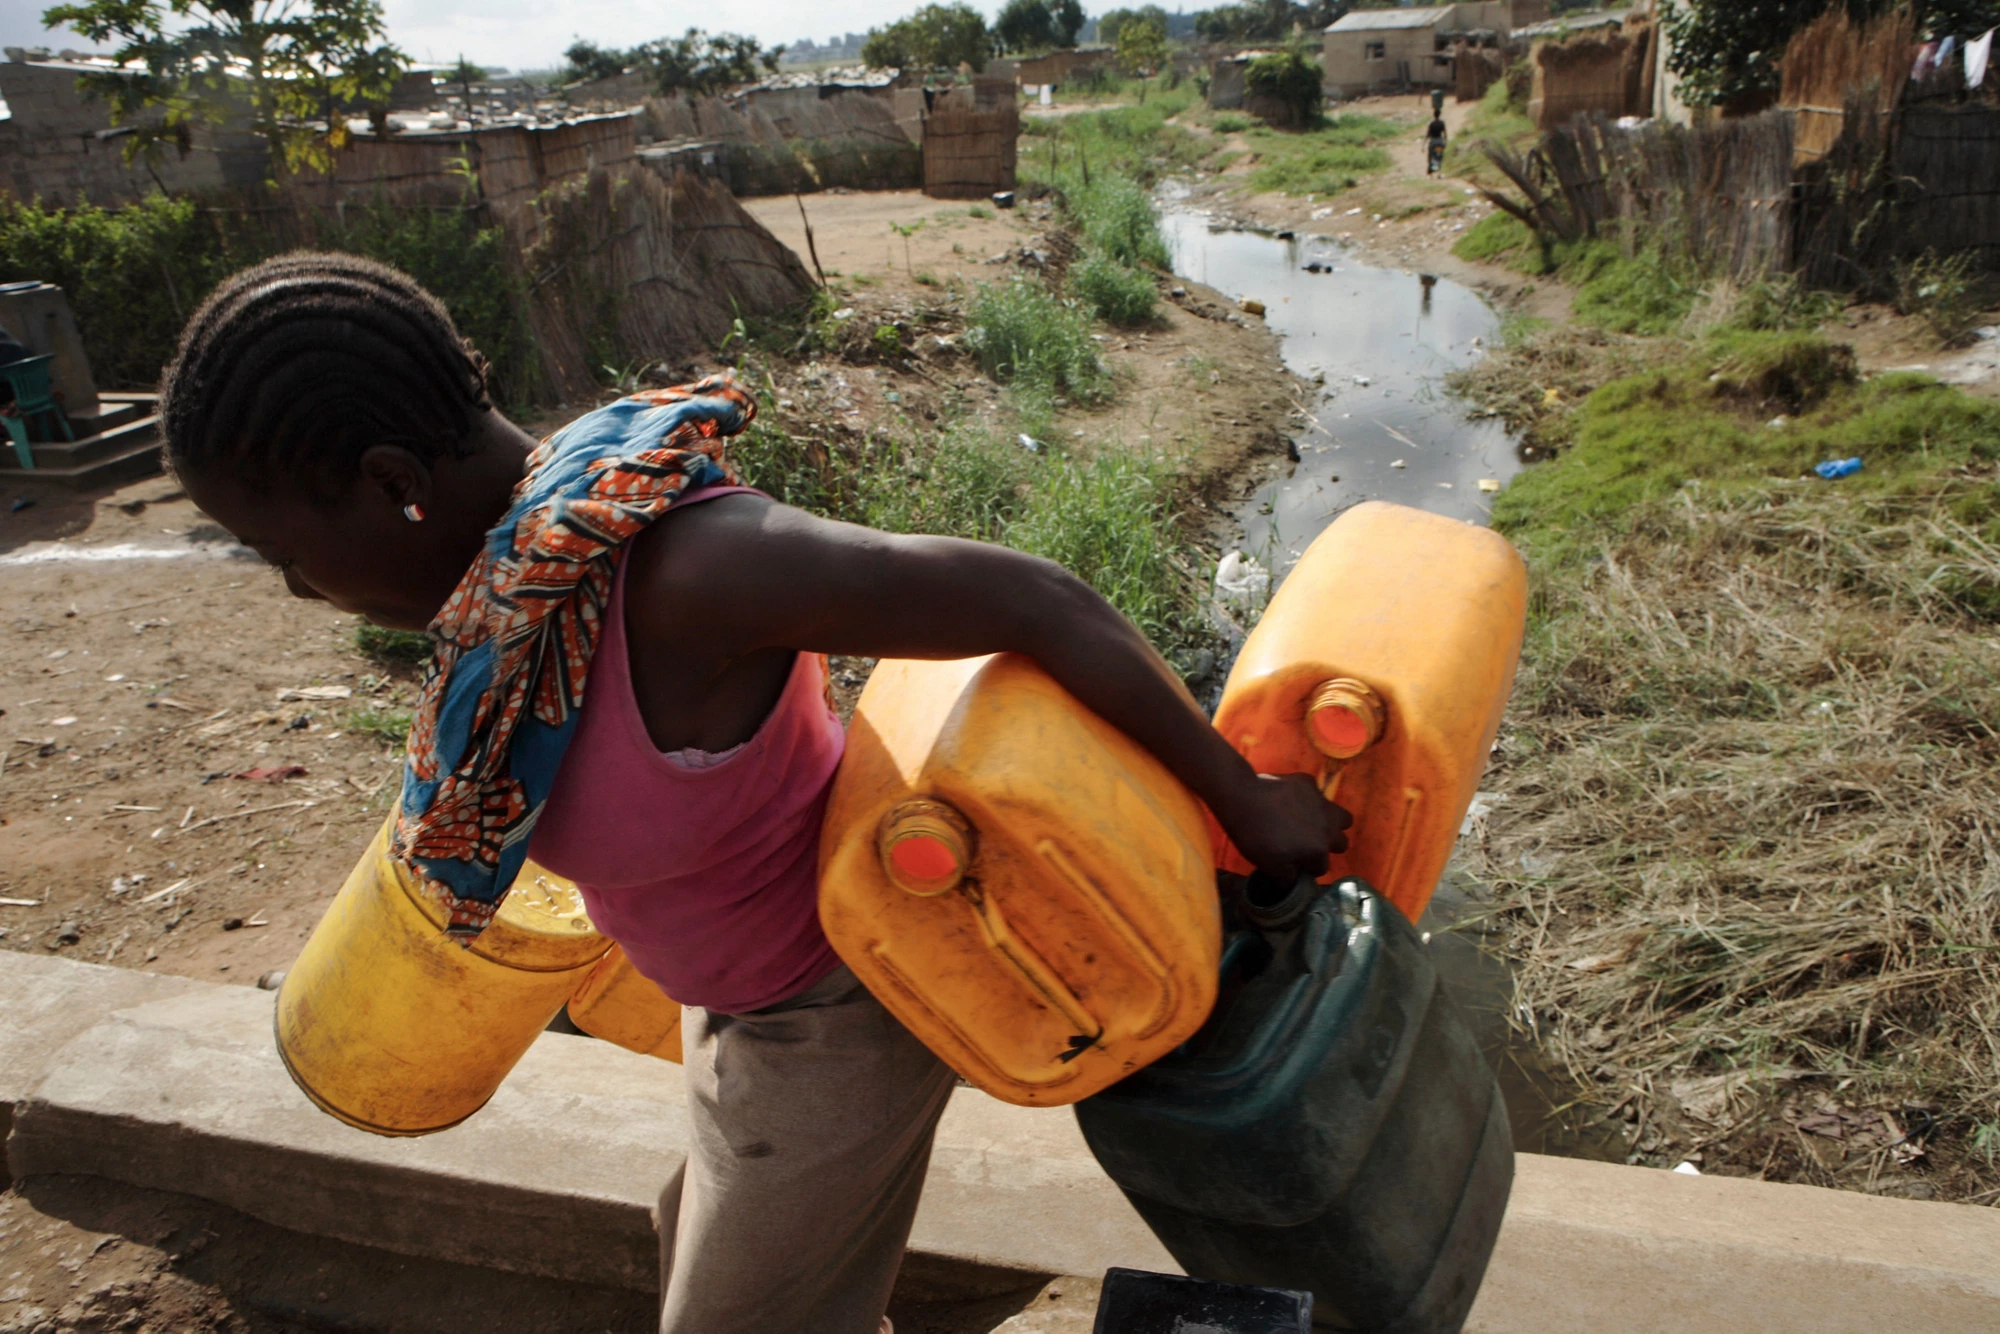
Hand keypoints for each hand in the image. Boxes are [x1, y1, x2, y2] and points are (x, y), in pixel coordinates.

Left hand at [1216, 772, 1352, 883]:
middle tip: (1307, 844)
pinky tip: (1291, 800)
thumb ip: (1287, 879)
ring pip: (1341, 817)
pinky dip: (1309, 799)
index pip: (1321, 867)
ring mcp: (1321, 802)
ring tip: (1312, 823)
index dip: (1307, 868)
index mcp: (1318, 850)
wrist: (1242, 797)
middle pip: (1341, 843)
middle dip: (1328, 847)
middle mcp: (1327, 826)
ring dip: (1332, 823)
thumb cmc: (1254, 835)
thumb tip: (1295, 883)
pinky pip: (1318, 794)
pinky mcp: (1309, 782)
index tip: (1294, 864)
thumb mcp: (1268, 865)